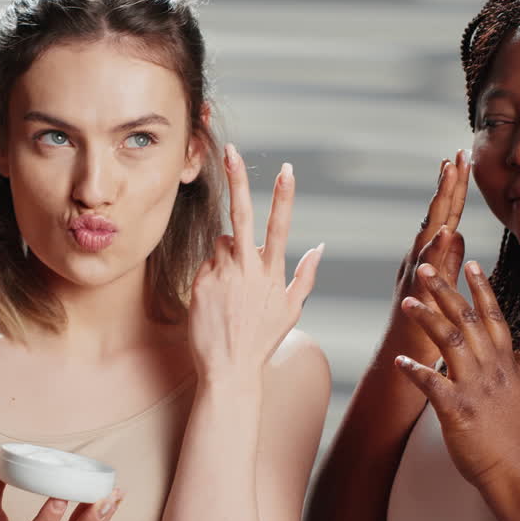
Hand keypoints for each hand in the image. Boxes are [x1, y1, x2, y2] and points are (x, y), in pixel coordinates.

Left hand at [187, 144, 323, 387]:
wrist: (228, 371)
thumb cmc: (261, 342)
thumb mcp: (291, 311)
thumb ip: (305, 276)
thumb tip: (319, 247)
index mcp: (272, 274)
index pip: (279, 227)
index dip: (283, 197)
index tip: (286, 170)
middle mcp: (247, 270)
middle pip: (242, 215)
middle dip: (238, 179)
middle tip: (231, 149)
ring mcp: (221, 276)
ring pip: (221, 244)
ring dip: (226, 255)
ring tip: (231, 290)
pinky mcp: (200, 284)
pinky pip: (206, 264)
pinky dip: (211, 273)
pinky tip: (216, 299)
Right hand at [392, 149, 469, 363]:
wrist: (401, 361)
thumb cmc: (423, 329)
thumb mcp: (441, 288)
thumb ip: (446, 263)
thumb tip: (455, 235)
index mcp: (428, 258)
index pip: (444, 216)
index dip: (453, 189)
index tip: (461, 161)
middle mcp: (418, 260)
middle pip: (437, 215)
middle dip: (448, 184)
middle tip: (457, 154)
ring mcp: (415, 274)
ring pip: (429, 232)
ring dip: (440, 203)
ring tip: (448, 175)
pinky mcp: (416, 293)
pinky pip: (427, 268)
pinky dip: (434, 249)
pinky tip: (443, 230)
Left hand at [395, 260, 519, 487]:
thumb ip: (513, 373)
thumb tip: (511, 361)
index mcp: (505, 364)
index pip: (493, 317)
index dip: (481, 289)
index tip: (470, 263)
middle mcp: (491, 369)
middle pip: (467, 319)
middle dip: (446, 290)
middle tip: (426, 268)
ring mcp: (474, 388)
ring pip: (450, 341)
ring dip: (427, 319)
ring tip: (408, 302)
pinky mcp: (458, 410)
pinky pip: (432, 384)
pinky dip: (414, 369)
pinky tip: (398, 359)